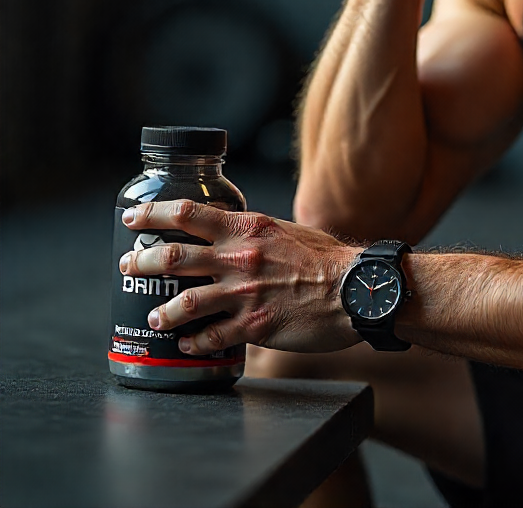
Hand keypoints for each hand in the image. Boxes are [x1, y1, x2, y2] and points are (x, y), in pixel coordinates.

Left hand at [118, 200, 360, 355]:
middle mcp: (240, 258)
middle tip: (128, 266)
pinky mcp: (254, 328)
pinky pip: (210, 339)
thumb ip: (258, 235)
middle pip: (173, 257)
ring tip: (153, 316)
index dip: (154, 215)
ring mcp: (245, 294)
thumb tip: (236, 238)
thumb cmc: (329, 260)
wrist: (358, 290)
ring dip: (161, 312)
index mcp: (249, 228)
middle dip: (141, 262)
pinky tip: (186, 345)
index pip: (189, 213)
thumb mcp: (289, 231)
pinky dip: (192, 344)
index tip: (133, 218)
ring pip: (183, 304)